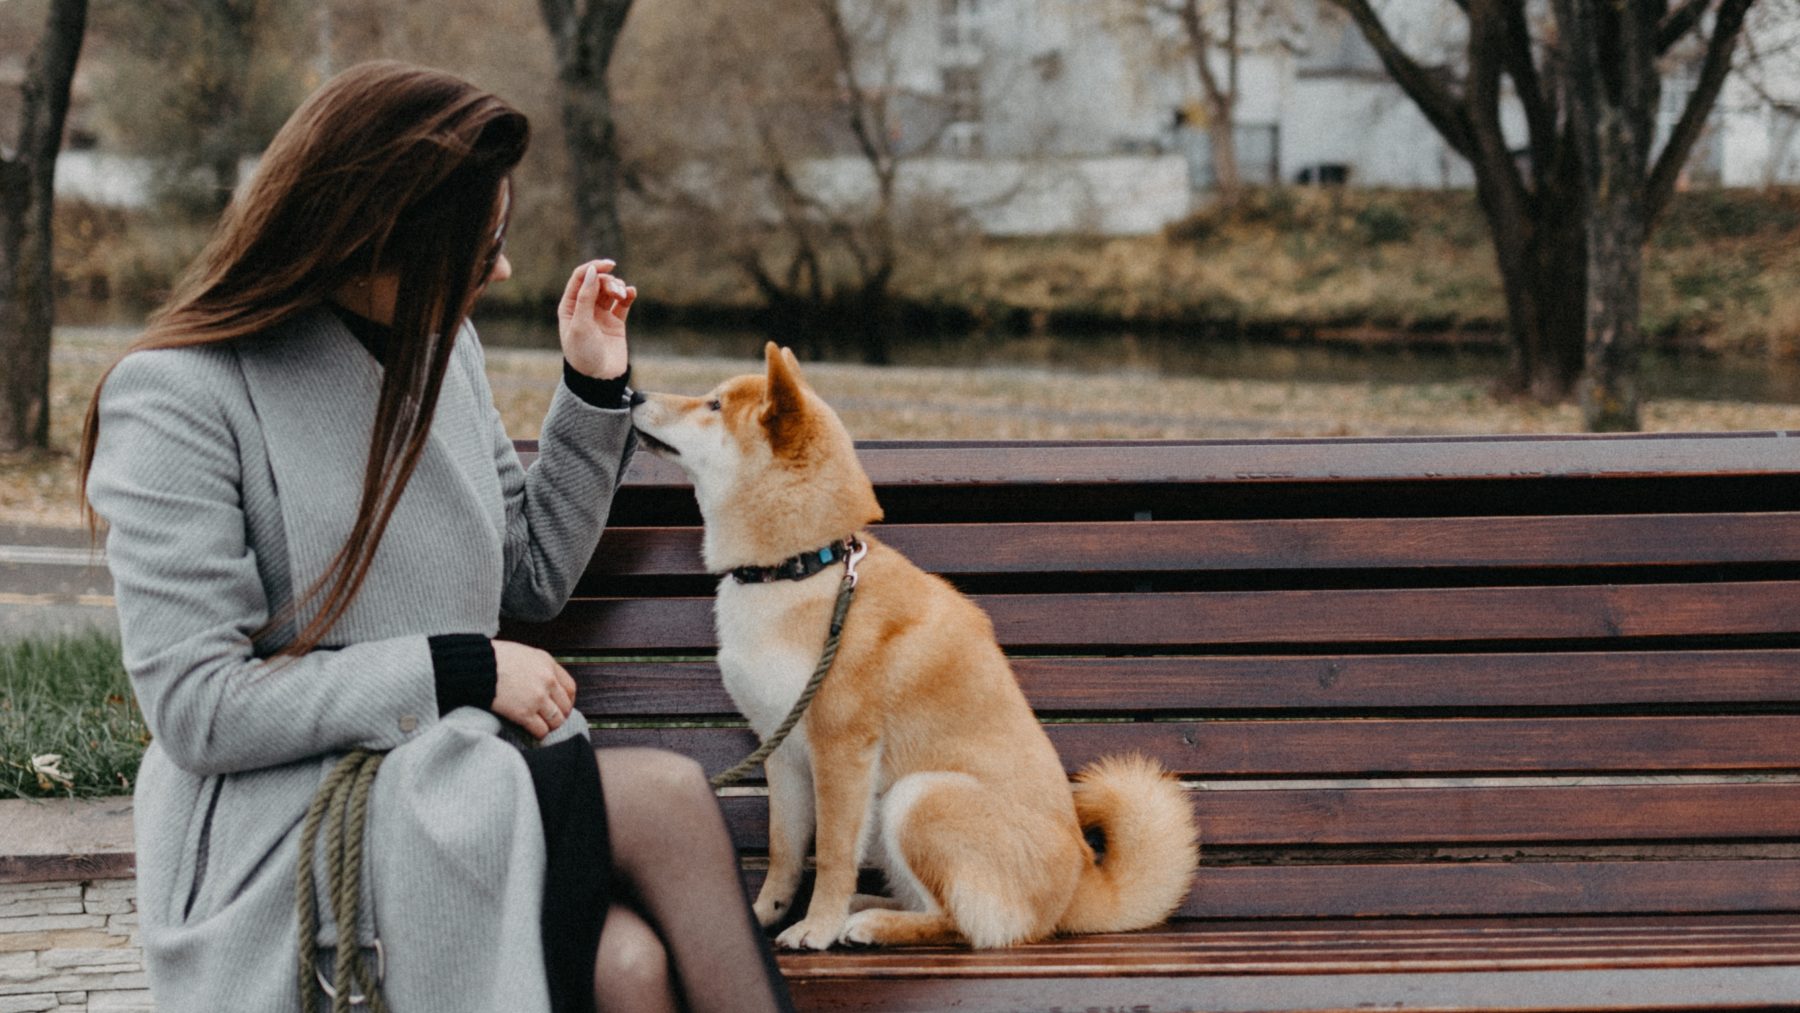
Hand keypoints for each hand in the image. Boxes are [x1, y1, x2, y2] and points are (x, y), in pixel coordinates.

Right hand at [491, 640, 576, 738]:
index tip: (562, 706)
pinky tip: (534, 733)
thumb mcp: (523, 654)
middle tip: (551, 720)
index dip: (568, 701)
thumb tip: (542, 683)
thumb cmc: (494, 659)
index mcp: (548, 664)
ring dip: (550, 726)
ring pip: (556, 720)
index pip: (570, 688)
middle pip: (565, 706)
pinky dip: (539, 734)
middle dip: (559, 715)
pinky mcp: (524, 713)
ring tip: (543, 727)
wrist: (477, 666)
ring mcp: (537, 698)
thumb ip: (537, 668)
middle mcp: (547, 681)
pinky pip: (541, 730)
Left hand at [558, 259, 633, 380]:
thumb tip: (592, 271)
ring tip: (624, 295)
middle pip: (597, 282)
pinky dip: (628, 295)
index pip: (580, 278)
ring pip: (610, 290)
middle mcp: (584, 308)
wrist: (598, 379)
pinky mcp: (616, 323)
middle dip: (608, 281)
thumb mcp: (580, 324)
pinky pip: (623, 303)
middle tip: (616, 291)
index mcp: (569, 306)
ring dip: (618, 287)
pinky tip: (632, 293)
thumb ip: (585, 297)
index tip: (608, 265)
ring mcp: (601, 315)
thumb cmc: (583, 353)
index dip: (593, 268)